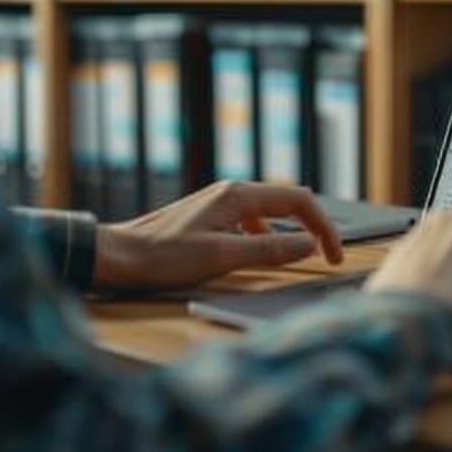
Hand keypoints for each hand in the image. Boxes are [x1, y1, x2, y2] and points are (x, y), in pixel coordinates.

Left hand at [93, 182, 344, 290]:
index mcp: (238, 195)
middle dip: (313, 227)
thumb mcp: (221, 257)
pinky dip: (267, 236)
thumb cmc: (164, 257)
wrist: (118, 256)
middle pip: (288, 201)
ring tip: (298, 259)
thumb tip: (308, 245)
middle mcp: (232, 192)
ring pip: (270, 211)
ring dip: (290, 232)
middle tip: (326, 258)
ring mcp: (219, 202)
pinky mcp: (209, 216)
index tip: (333, 257)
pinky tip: (257, 256)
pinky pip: (251, 221)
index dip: (324, 227)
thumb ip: (268, 250)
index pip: (299, 200)